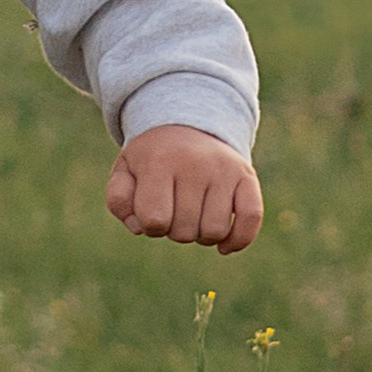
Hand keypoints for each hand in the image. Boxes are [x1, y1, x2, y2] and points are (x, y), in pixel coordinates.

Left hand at [106, 123, 263, 253]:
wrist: (186, 125)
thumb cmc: (152, 158)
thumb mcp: (124, 171)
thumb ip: (119, 200)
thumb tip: (140, 228)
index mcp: (159, 161)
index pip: (154, 221)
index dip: (150, 226)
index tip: (151, 212)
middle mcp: (195, 164)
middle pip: (184, 231)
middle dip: (174, 230)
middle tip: (173, 209)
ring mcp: (224, 170)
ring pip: (214, 232)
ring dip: (201, 236)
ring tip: (193, 216)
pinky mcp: (247, 177)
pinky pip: (252, 219)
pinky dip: (238, 240)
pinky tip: (223, 245)